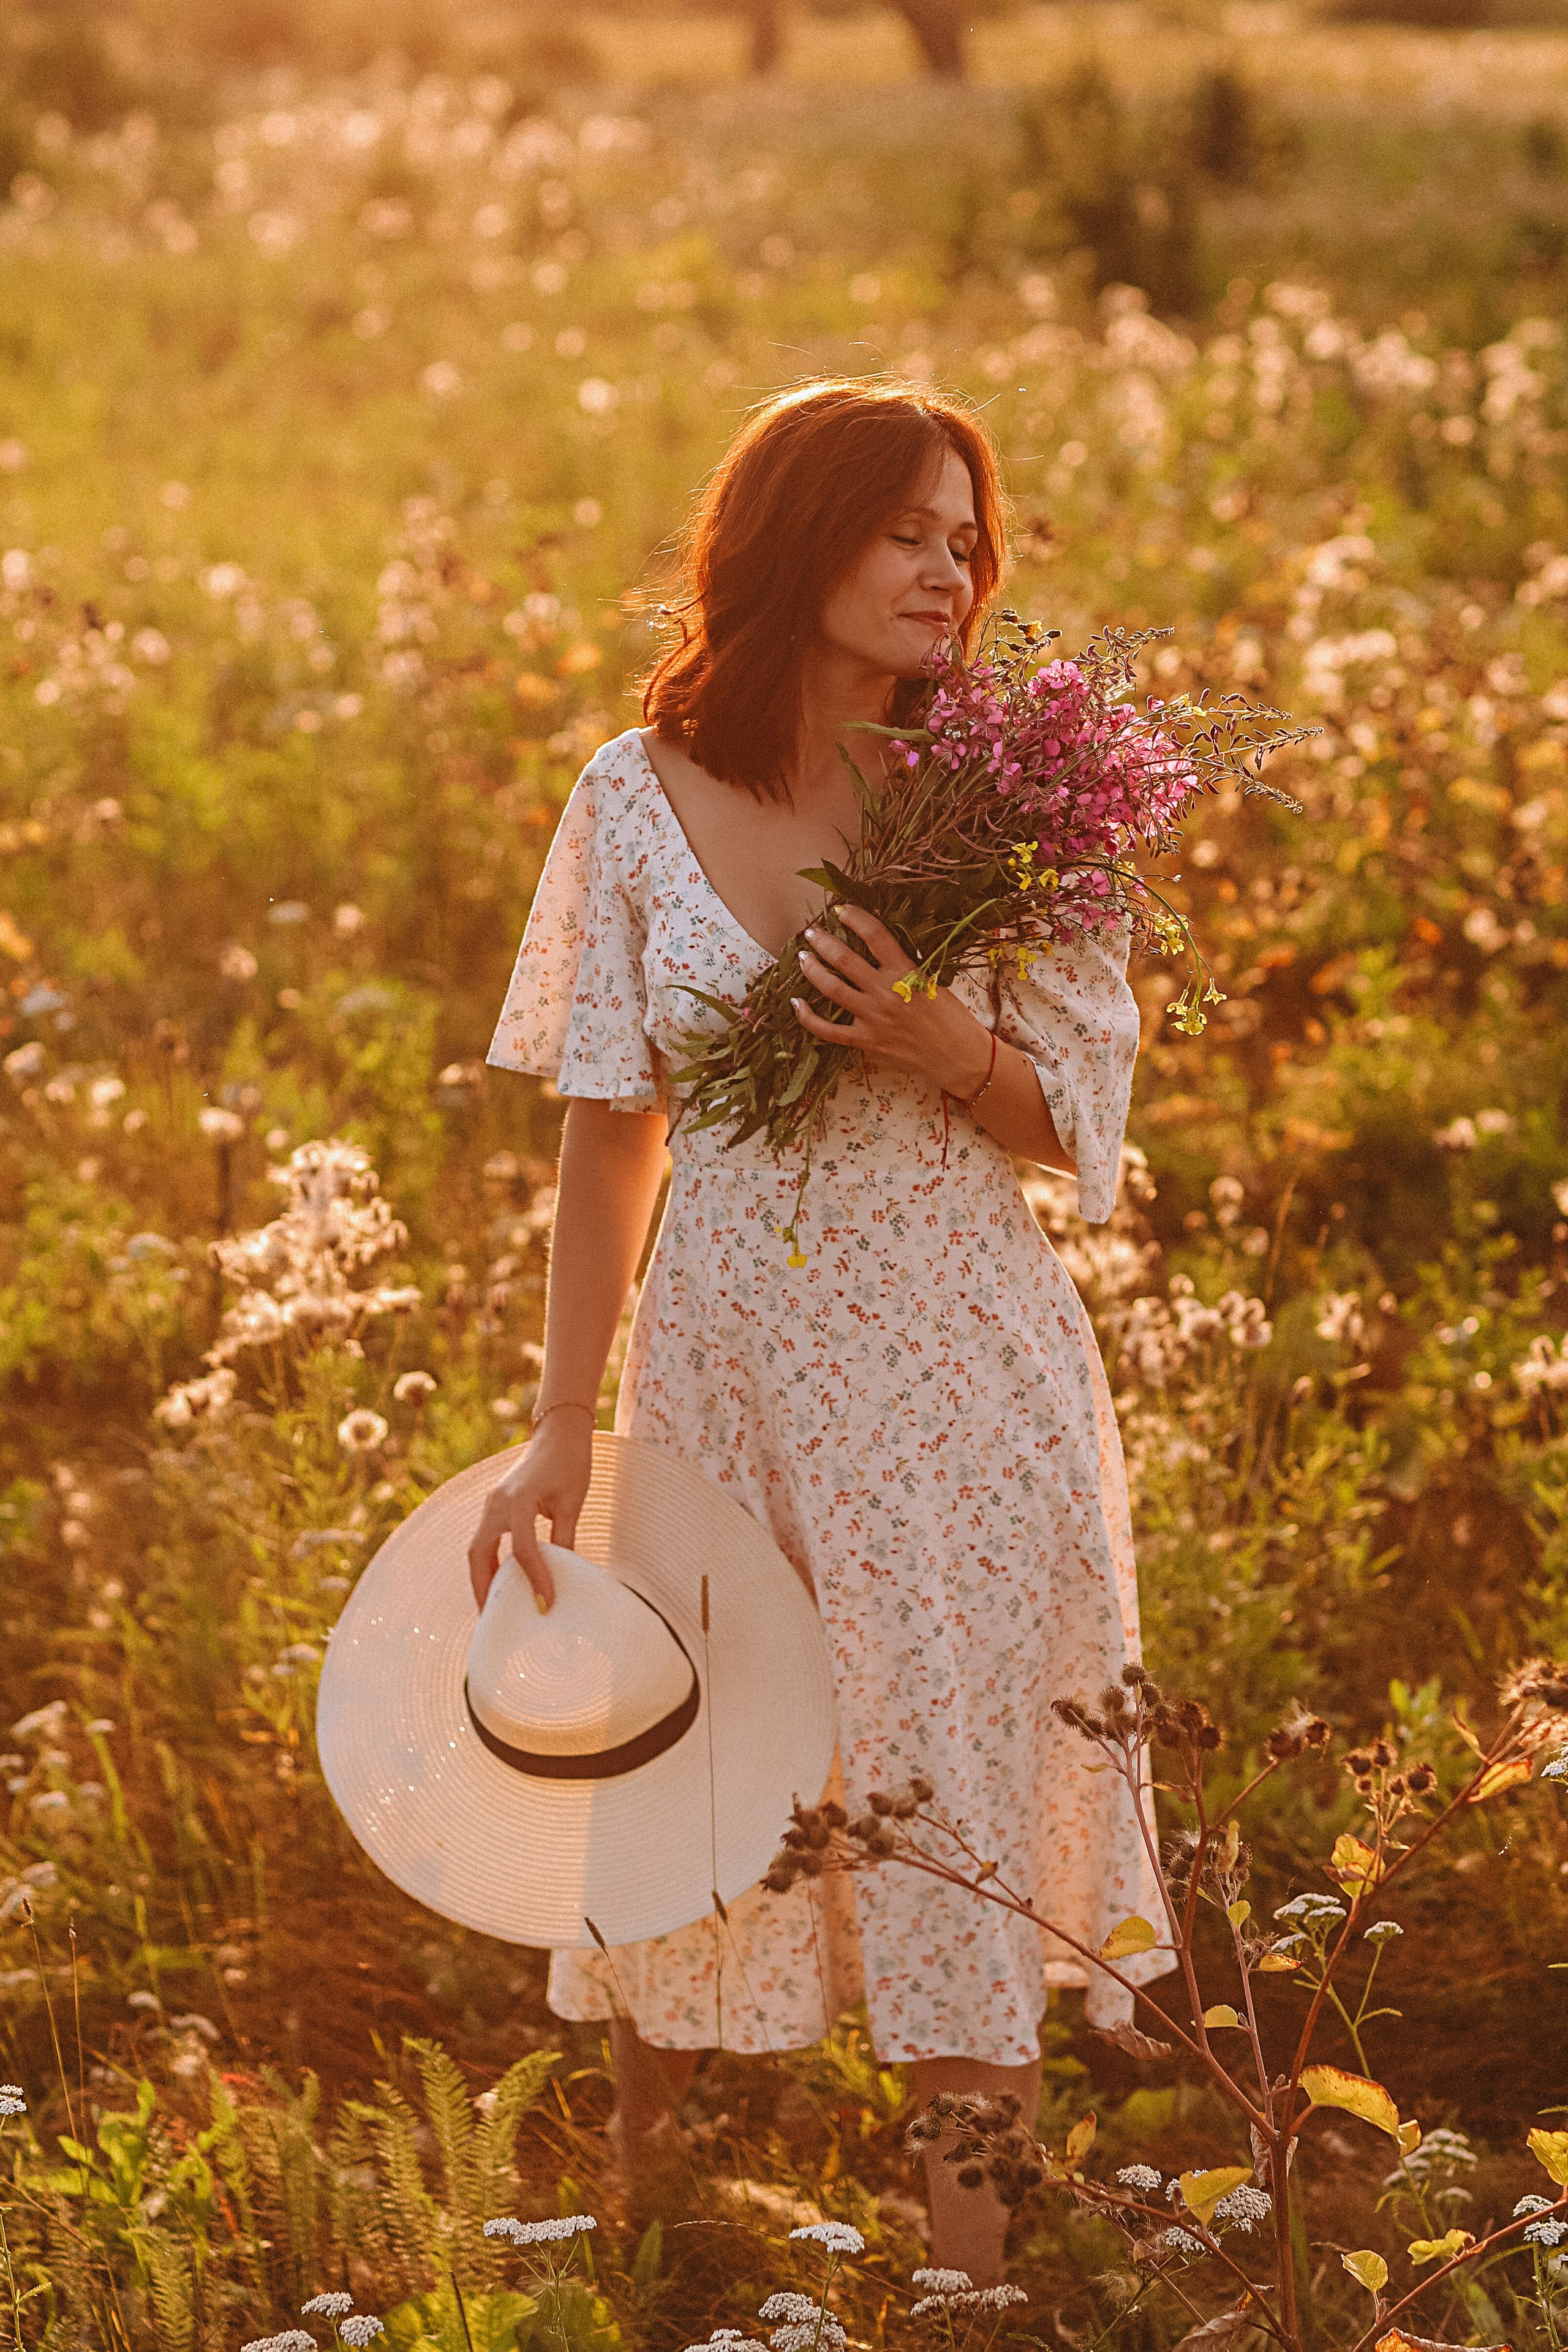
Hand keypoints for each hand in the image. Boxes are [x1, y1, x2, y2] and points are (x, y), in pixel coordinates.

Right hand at [465, 1410, 593, 1612]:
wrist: (558, 1433)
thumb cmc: (570, 1463)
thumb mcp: (572, 1502)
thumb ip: (565, 1539)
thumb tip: (565, 1576)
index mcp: (519, 1499)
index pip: (523, 1550)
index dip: (535, 1579)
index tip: (546, 1604)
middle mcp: (497, 1502)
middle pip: (479, 1554)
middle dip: (483, 1588)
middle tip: (493, 1619)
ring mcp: (492, 1503)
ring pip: (477, 1548)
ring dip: (482, 1577)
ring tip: (493, 1606)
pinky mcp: (494, 1504)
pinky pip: (485, 1539)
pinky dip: (489, 1561)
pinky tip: (501, 1579)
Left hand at [792, 904, 992, 1097]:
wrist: (959, 1057)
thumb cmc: (953, 1017)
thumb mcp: (934, 981)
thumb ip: (906, 965)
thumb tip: (881, 946)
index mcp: (906, 972)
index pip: (875, 935)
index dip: (855, 917)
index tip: (842, 910)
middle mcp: (885, 992)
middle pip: (844, 959)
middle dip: (823, 941)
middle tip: (811, 931)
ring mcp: (873, 1018)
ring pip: (831, 988)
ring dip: (812, 969)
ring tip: (803, 957)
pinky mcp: (866, 1041)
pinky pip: (829, 1030)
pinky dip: (808, 1017)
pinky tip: (796, 1004)